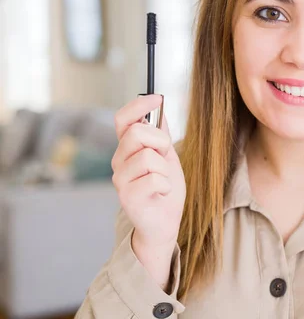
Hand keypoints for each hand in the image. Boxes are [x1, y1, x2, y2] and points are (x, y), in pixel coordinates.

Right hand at [111, 94, 185, 248]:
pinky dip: (165, 185)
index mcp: (127, 148)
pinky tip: (161, 193)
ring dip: (165, 169)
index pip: (123, 118)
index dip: (138, 105)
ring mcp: (120, 180)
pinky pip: (154, 179)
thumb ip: (161, 135)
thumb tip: (159, 110)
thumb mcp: (167, 156)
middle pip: (137, 132)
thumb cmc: (165, 188)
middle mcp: (119, 161)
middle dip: (160, 141)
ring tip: (163, 181)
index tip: (157, 98)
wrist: (165, 222)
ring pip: (148, 157)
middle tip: (165, 157)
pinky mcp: (127, 197)